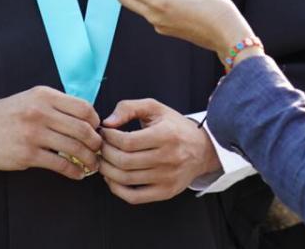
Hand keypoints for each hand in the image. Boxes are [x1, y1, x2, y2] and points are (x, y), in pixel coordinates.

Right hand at [0, 85, 102, 180]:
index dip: (96, 121)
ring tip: (93, 164)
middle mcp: (40, 112)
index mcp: (45, 96)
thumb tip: (88, 119)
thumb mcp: (33, 98)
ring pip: (74, 148)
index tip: (97, 130)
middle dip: (96, 143)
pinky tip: (78, 174)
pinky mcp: (27, 154)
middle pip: (82, 129)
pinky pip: (60, 164)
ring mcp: (33, 134)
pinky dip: (74, 171)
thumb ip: (58, 105)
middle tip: (99, 150)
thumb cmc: (11, 113)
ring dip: (89, 159)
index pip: (83, 108)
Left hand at [98, 98, 220, 203]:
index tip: (104, 133)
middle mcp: (168, 158)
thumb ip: (129, 108)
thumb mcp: (155, 108)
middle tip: (101, 146)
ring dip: (107, 170)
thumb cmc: (175, 127)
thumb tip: (107, 122)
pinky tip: (112, 178)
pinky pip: (134, 197)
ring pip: (126, 179)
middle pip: (124, 161)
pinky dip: (116, 189)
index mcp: (166, 135)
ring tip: (104, 160)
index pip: (128, 141)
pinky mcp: (165, 192)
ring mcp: (167, 178)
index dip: (109, 137)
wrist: (202, 150)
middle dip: (105, 153)